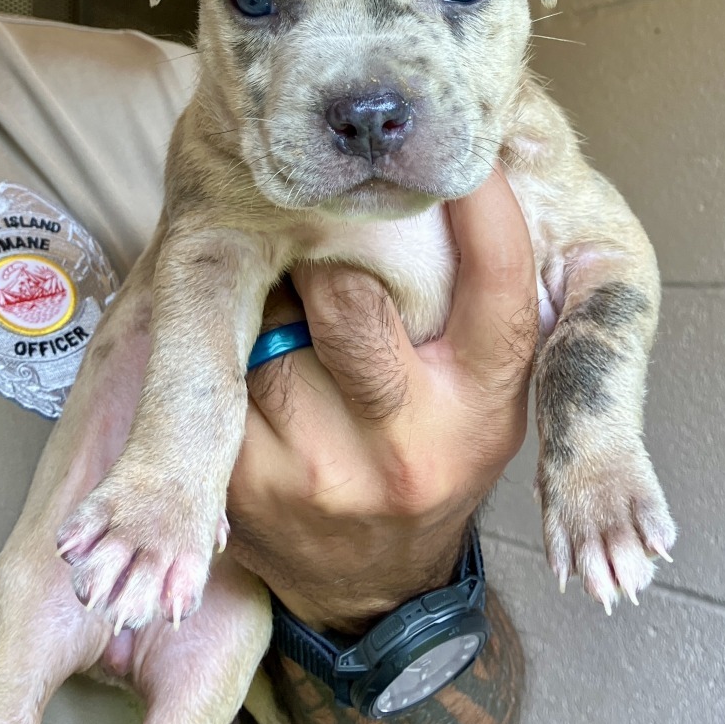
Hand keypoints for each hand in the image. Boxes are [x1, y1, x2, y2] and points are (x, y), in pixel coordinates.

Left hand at [227, 167, 538, 631]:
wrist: (377, 584)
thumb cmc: (436, 455)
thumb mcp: (484, 395)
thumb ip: (472, 312)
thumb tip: (446, 180)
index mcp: (485, 402)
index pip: (498, 277)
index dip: (483, 199)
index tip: (465, 140)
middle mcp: (413, 439)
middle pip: (349, 293)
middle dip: (328, 254)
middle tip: (323, 236)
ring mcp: (325, 468)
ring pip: (272, 325)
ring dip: (274, 299)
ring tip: (289, 309)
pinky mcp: (252, 486)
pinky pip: (226, 377)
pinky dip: (236, 351)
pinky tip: (257, 364)